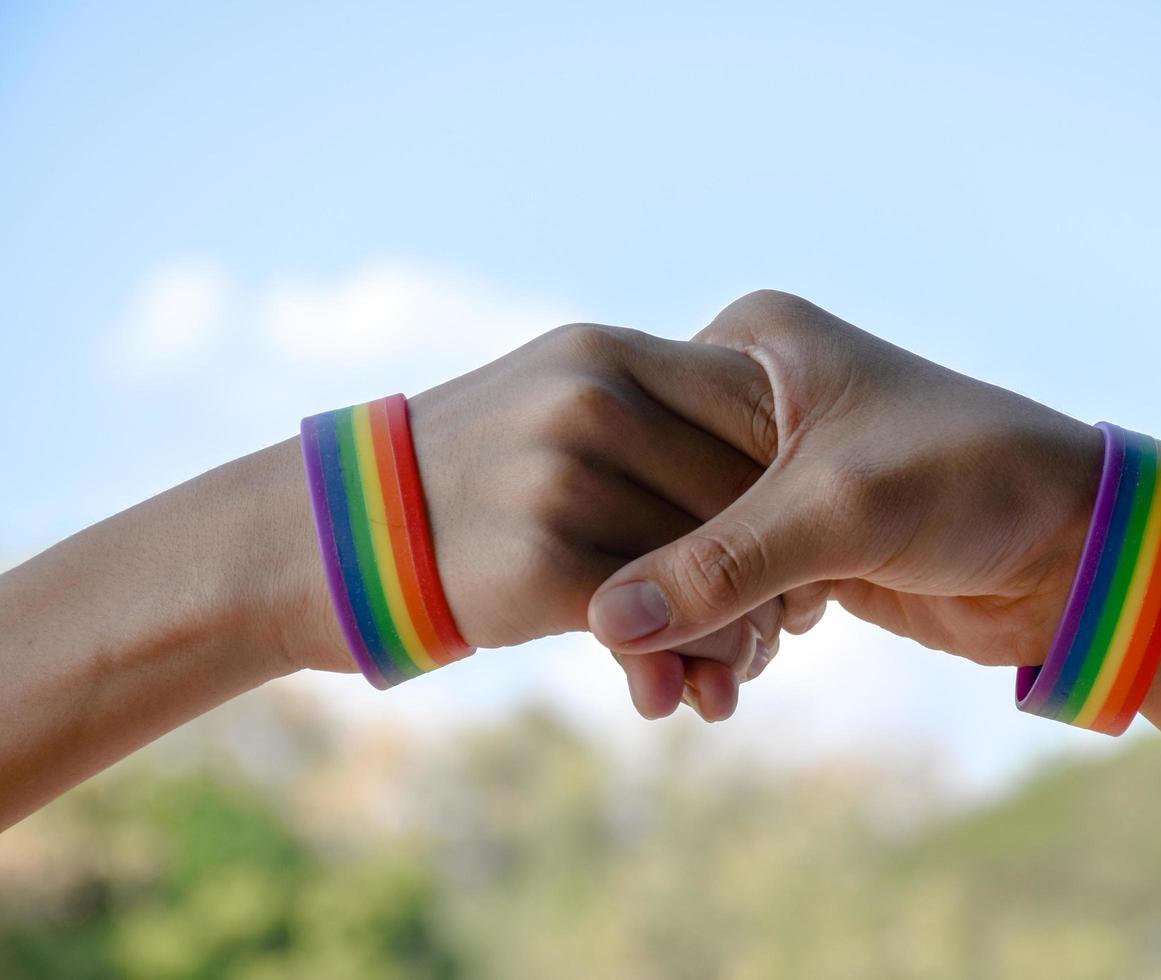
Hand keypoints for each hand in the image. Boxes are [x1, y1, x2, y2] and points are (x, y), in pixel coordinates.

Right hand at [286, 322, 819, 717]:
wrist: (333, 532)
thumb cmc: (470, 482)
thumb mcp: (555, 407)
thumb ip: (653, 422)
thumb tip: (767, 478)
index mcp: (611, 354)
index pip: (756, 403)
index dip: (794, 484)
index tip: (798, 548)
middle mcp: (594, 398)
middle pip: (748, 489)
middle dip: (777, 574)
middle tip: (781, 634)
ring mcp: (565, 474)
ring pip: (714, 561)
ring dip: (737, 637)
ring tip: (731, 678)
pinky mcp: (539, 557)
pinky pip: (659, 617)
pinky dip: (682, 666)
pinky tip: (669, 696)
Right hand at [589, 290, 1102, 698]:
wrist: (1077, 544)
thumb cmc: (973, 482)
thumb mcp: (838, 511)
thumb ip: (719, 565)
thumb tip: (606, 622)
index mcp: (752, 346)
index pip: (640, 432)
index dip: (625, 527)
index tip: (606, 613)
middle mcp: (753, 398)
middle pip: (658, 502)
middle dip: (661, 596)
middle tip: (657, 679)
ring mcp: (774, 473)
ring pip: (690, 554)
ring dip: (697, 627)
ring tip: (706, 690)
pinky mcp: (798, 536)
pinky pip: (730, 588)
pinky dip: (729, 636)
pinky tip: (735, 677)